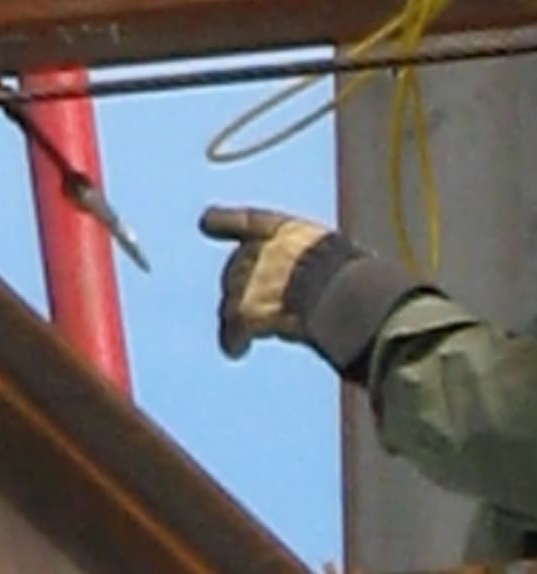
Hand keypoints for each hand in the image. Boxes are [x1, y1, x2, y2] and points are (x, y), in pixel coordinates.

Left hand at [198, 205, 421, 375]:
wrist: (356, 301)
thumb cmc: (368, 288)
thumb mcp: (346, 266)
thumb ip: (324, 270)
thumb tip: (331, 289)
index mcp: (293, 233)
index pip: (250, 222)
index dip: (225, 221)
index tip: (205, 224)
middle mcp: (268, 249)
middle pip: (239, 268)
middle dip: (239, 289)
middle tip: (242, 311)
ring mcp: (257, 278)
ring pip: (233, 299)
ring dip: (234, 317)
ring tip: (239, 336)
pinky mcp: (251, 308)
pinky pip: (234, 326)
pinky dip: (233, 340)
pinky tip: (235, 351)